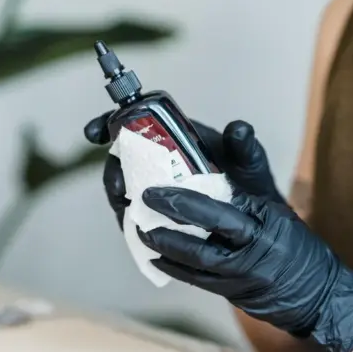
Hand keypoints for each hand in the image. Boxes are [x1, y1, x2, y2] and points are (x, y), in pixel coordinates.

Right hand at [83, 112, 284, 227]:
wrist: (257, 224)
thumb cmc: (251, 184)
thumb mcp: (250, 162)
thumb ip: (244, 145)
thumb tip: (239, 128)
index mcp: (176, 138)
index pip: (136, 123)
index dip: (109, 124)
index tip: (95, 133)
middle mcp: (160, 161)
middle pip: (122, 158)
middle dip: (112, 170)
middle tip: (119, 184)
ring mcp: (156, 188)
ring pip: (124, 188)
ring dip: (118, 197)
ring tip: (126, 207)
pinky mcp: (157, 214)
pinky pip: (135, 215)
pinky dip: (130, 220)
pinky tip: (135, 228)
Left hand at [138, 187, 352, 351]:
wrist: (318, 293)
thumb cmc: (293, 240)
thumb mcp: (273, 201)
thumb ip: (248, 169)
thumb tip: (231, 130)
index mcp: (263, 221)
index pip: (222, 208)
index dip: (187, 200)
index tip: (159, 189)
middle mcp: (252, 249)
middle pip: (207, 234)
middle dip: (173, 216)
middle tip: (145, 202)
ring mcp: (241, 276)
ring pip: (197, 261)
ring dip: (166, 244)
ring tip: (141, 228)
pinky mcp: (232, 294)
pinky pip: (197, 281)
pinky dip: (173, 267)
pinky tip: (153, 256)